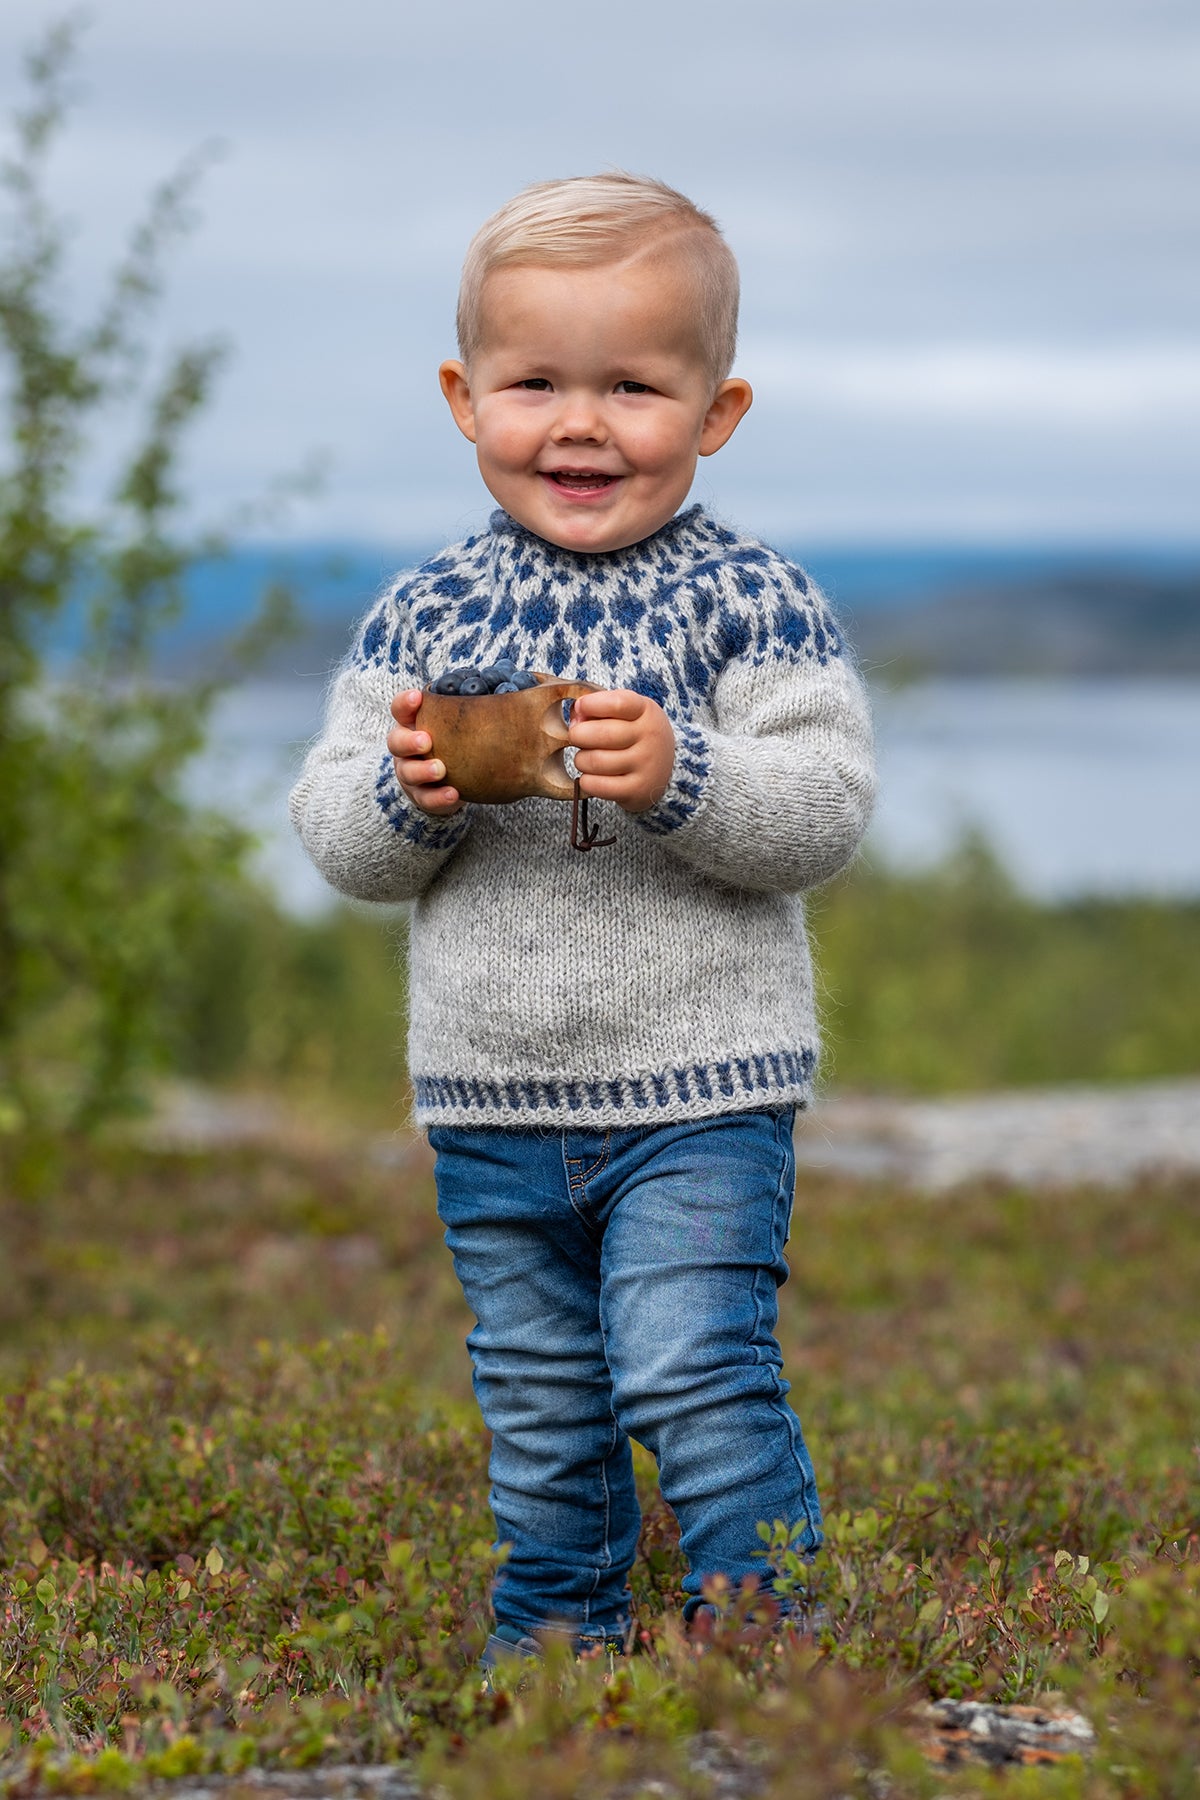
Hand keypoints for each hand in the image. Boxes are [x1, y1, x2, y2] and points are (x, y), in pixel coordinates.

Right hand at [387, 689, 462, 814]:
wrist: (454, 779)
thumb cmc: (457, 741)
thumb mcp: (459, 723)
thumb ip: (470, 707)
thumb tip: (513, 684)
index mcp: (412, 724)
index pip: (400, 709)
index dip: (405, 703)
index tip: (418, 697)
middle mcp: (405, 748)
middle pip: (396, 742)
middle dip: (409, 741)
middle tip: (426, 741)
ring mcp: (410, 773)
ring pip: (407, 773)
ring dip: (423, 771)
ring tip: (440, 770)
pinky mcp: (421, 796)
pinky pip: (425, 799)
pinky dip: (438, 798)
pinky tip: (453, 794)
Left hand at [568, 689, 674, 813]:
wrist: (662, 768)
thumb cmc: (633, 734)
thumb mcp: (625, 712)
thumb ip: (598, 708)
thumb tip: (576, 717)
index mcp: (646, 710)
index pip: (617, 704)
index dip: (591, 705)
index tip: (581, 708)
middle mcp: (650, 736)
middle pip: (600, 734)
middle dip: (578, 735)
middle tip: (579, 737)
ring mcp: (646, 764)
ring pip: (594, 761)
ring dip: (581, 760)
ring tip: (587, 758)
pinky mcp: (637, 789)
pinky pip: (596, 785)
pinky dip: (586, 781)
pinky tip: (592, 776)